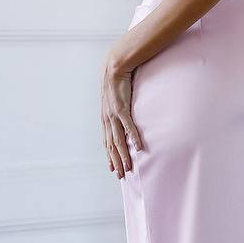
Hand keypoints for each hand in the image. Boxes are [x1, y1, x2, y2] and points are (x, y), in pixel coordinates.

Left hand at [101, 56, 142, 178]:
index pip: (107, 142)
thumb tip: (124, 116)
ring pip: (118, 140)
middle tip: (121, 175)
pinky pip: (128, 127)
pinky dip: (133, 138)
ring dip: (124, 155)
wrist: (114, 67)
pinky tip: (138, 148)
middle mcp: (107, 119)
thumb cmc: (116, 82)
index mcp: (105, 118)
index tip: (113, 168)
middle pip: (111, 145)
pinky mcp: (121, 109)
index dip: (109, 156)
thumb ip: (118, 110)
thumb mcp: (115, 99)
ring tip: (129, 168)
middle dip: (116, 161)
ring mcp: (114, 115)